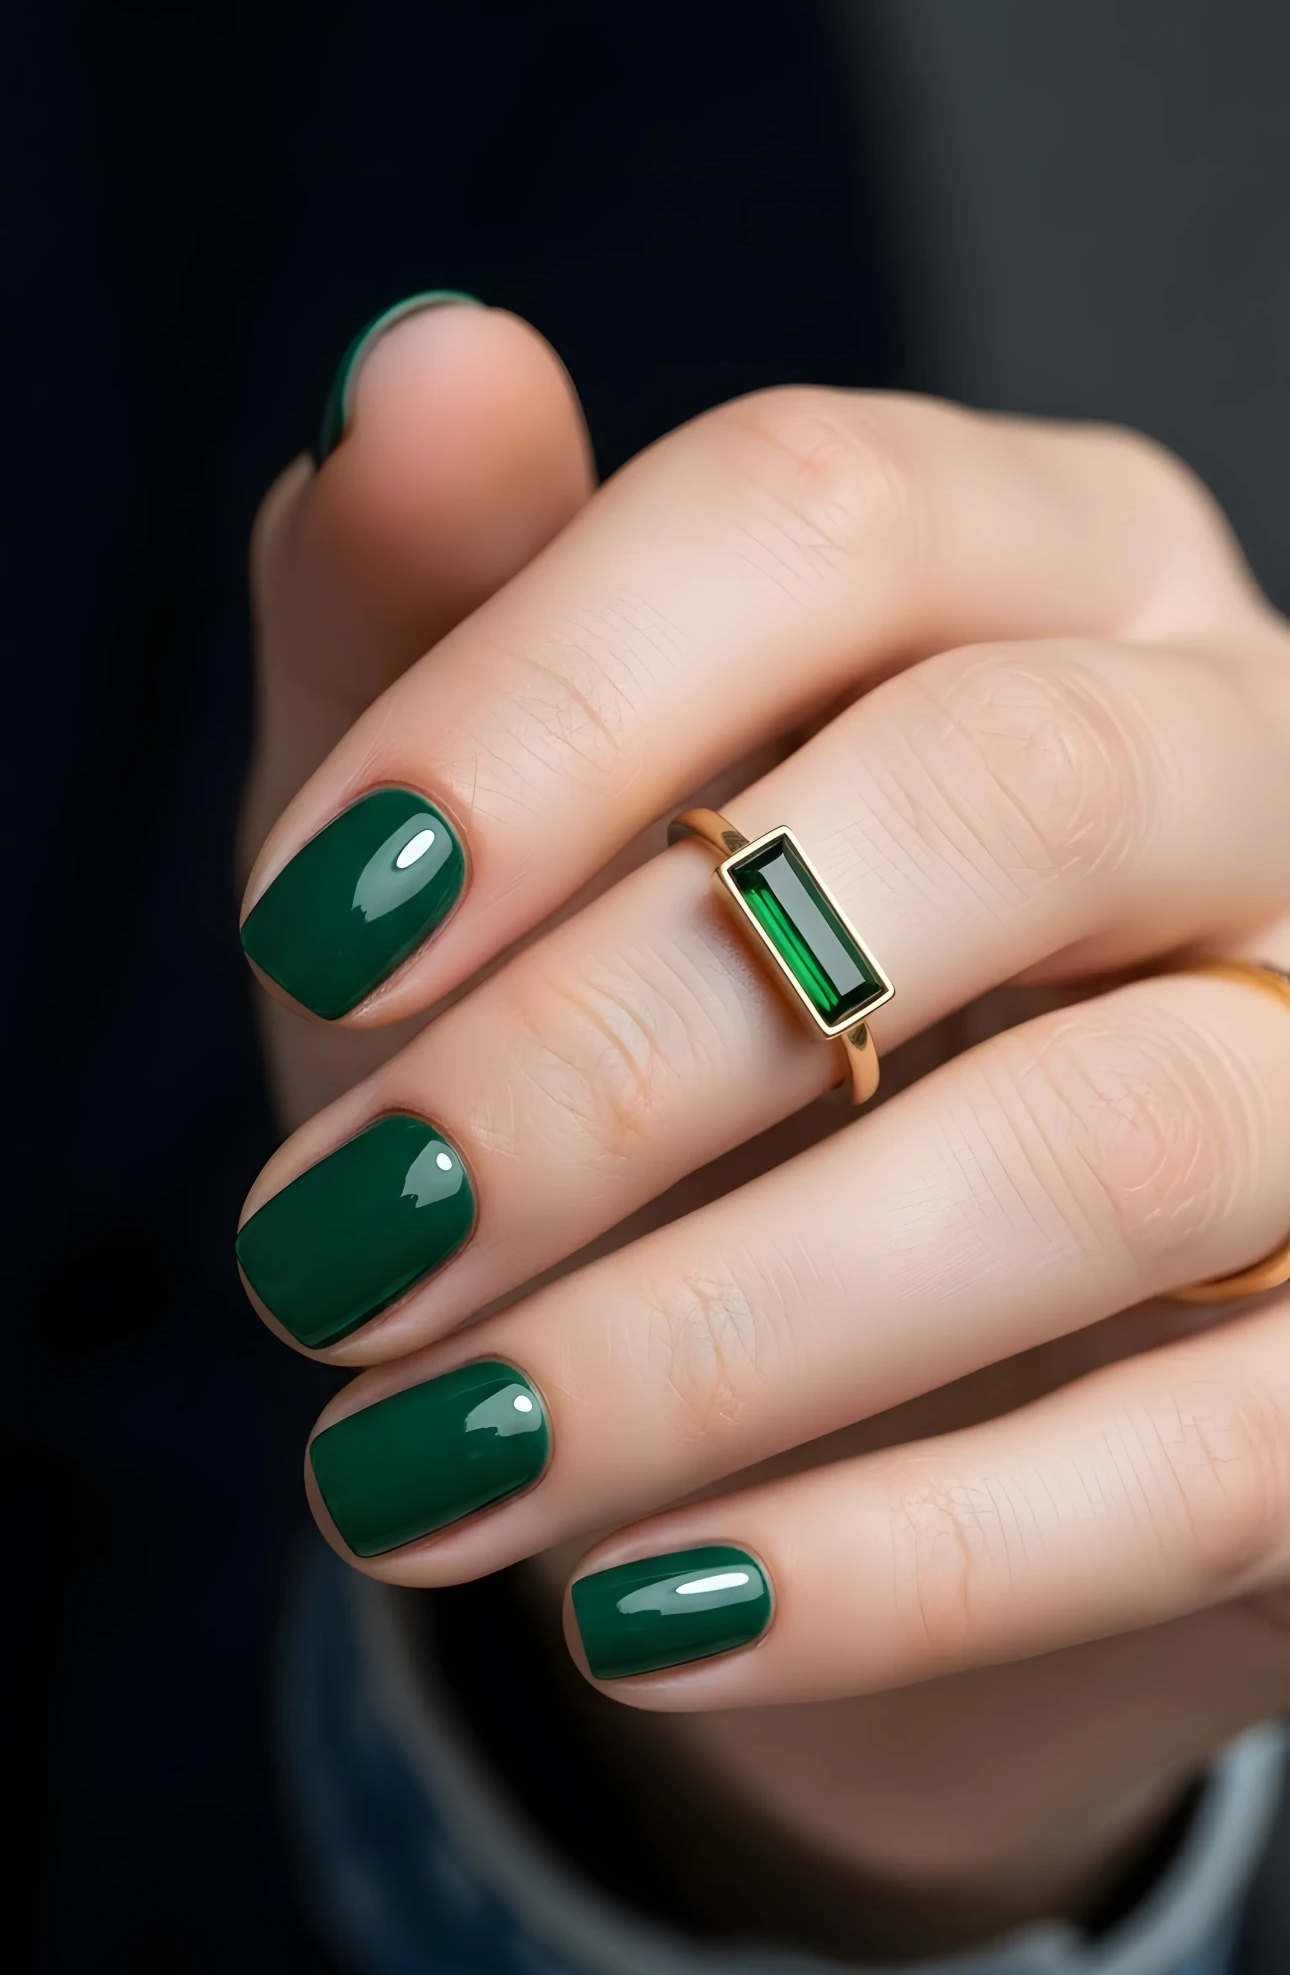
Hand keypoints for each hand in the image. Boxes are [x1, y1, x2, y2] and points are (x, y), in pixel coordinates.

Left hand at [240, 303, 1289, 1950]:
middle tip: (334, 1246)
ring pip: (1120, 1140)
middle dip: (619, 1043)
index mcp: (1038, 562)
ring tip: (426, 1465)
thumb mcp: (499, 857)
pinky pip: (1220, 1459)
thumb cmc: (657, 1072)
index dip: (547, 703)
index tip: (314, 929)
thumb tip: (413, 360)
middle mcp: (1248, 756)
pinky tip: (648, 1614)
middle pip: (1001, 795)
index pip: (823, 509)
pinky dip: (908, 1557)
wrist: (860, 1398)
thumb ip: (443, 617)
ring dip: (717, 1334)